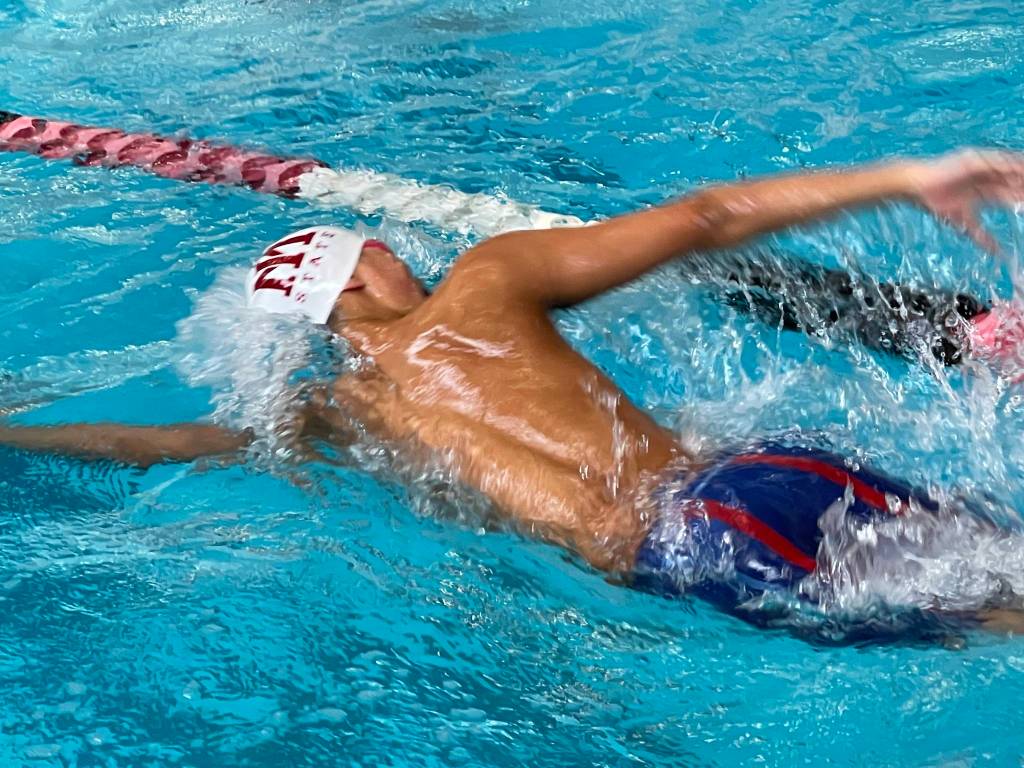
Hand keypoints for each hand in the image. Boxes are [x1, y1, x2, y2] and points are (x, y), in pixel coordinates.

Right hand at [909, 149, 1023, 252]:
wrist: (916, 187)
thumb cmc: (935, 204)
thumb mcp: (964, 223)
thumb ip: (983, 237)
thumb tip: (999, 254)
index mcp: (981, 193)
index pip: (1007, 195)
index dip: (1021, 198)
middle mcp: (983, 179)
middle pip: (1009, 182)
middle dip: (1023, 186)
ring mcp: (980, 168)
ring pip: (1005, 171)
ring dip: (1019, 172)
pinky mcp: (973, 159)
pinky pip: (994, 160)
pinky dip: (1006, 163)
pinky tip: (1017, 166)